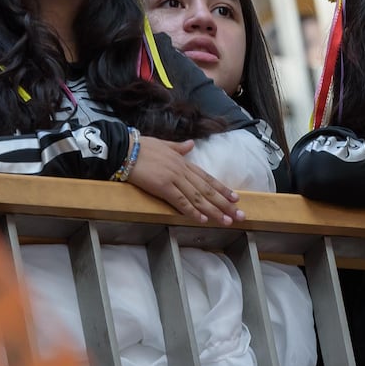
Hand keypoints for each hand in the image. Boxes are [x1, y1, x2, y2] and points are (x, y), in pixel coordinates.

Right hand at [126, 138, 242, 224]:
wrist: (125, 149)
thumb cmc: (141, 147)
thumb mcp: (163, 144)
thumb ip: (179, 147)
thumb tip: (191, 144)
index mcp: (183, 162)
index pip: (207, 178)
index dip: (222, 189)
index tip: (235, 198)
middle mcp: (182, 170)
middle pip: (208, 189)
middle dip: (225, 203)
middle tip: (239, 214)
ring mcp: (174, 178)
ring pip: (198, 197)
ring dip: (214, 210)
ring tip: (226, 220)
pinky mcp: (163, 187)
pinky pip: (181, 201)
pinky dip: (192, 211)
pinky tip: (202, 219)